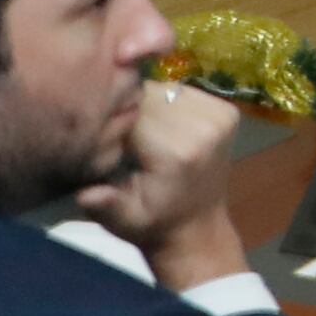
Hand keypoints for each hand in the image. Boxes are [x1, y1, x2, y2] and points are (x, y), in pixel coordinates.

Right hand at [75, 75, 246, 290]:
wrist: (197, 227)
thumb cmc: (152, 224)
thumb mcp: (122, 222)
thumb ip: (106, 205)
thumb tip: (87, 195)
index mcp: (177, 152)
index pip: (132, 111)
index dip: (112, 119)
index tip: (103, 138)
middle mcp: (205, 128)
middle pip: (150, 95)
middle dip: (130, 109)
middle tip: (120, 135)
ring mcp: (221, 116)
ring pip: (166, 89)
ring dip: (148, 103)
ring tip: (140, 130)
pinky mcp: (229, 111)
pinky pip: (184, 91)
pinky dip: (168, 102)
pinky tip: (162, 124)